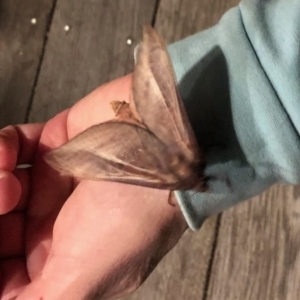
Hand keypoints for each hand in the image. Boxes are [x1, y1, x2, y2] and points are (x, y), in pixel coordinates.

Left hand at [0, 75, 187, 299]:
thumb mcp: (89, 274)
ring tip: (8, 181)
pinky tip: (8, 156)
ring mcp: (58, 181)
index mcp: (70, 260)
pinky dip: (0, 151)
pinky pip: (10, 148)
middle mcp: (61, 222)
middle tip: (2, 204)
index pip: (11, 276)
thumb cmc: (136, 211)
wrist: (164, 146)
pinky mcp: (56, 144)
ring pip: (2, 187)